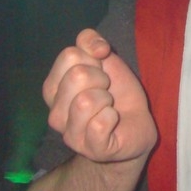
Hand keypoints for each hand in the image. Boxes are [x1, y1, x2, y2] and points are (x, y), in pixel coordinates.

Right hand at [43, 29, 157, 163]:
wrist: (136, 123)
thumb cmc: (117, 92)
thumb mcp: (105, 59)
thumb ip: (90, 41)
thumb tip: (96, 47)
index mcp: (53, 89)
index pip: (69, 55)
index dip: (93, 57)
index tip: (100, 70)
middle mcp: (55, 113)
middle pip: (76, 76)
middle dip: (101, 78)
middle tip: (106, 91)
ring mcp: (70, 135)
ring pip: (85, 101)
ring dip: (107, 99)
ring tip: (108, 107)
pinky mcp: (90, 149)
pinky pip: (100, 124)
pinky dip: (112, 118)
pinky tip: (112, 122)